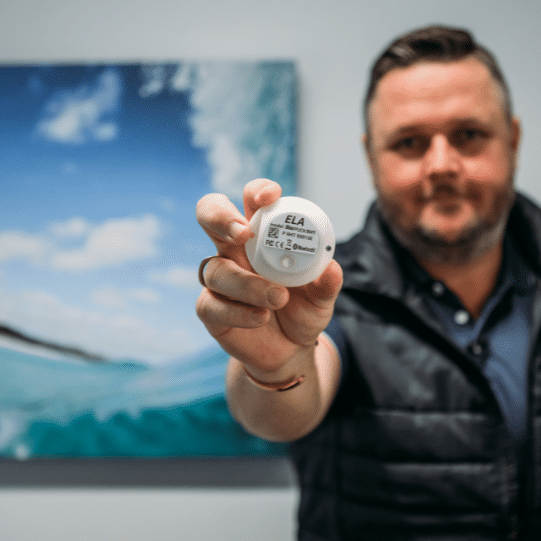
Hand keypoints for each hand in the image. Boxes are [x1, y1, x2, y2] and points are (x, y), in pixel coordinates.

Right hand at [195, 179, 342, 378]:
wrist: (291, 349)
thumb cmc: (303, 310)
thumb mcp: (322, 297)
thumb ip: (326, 283)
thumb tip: (331, 268)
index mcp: (261, 234)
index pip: (250, 200)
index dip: (257, 191)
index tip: (271, 196)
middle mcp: (234, 250)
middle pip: (209, 215)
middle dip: (220, 216)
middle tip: (244, 232)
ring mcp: (219, 279)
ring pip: (215, 269)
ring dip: (246, 283)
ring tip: (278, 298)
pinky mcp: (210, 308)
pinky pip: (212, 304)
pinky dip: (238, 311)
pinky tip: (261, 317)